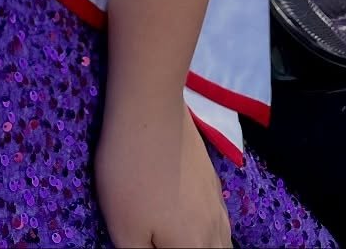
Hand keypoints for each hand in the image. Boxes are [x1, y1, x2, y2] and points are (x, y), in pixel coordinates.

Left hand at [95, 97, 230, 247]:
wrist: (149, 109)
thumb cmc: (131, 173)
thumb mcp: (122, 228)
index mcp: (193, 247)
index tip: (149, 241)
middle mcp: (213, 229)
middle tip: (166, 239)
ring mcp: (216, 200)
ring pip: (223, 240)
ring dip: (211, 246)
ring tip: (187, 241)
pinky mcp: (210, 177)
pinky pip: (221, 218)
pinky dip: (213, 230)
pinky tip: (200, 223)